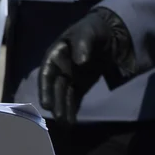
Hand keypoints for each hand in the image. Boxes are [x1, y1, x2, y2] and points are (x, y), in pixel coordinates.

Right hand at [38, 7, 134, 123]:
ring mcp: (71, 76)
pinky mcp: (82, 83)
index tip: (46, 104)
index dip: (45, 89)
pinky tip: (72, 120)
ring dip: (64, 109)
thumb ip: (83, 44)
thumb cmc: (93, 29)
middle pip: (56, 88)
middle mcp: (60, 68)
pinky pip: (75, 97)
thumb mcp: (88, 31)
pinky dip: (73, 108)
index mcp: (56, 54)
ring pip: (65, 95)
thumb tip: (81, 61)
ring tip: (66, 125)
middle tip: (59, 119)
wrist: (109, 32)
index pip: (47, 74)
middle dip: (56, 104)